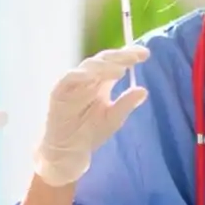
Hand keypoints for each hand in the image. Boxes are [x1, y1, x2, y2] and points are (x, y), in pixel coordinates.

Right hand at [35, 46, 149, 186]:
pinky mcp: (59, 94)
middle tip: (136, 56)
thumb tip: (144, 90)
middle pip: (104, 61)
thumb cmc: (90, 132)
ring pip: (88, 67)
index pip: (116, 63)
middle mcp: (88, 79)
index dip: (129, 55)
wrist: (69, 151)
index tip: (145, 53)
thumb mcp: (114, 118)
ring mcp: (73, 84)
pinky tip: (93, 76)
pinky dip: (79, 76)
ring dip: (104, 66)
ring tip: (121, 69)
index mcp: (101, 82)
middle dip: (120, 56)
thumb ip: (126, 104)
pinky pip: (67, 80)